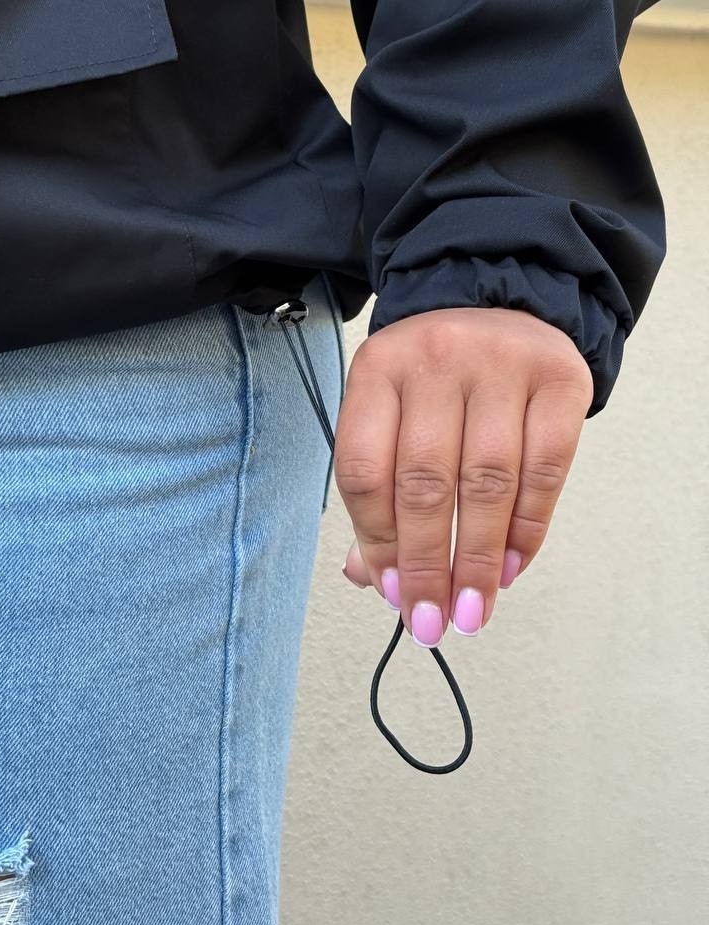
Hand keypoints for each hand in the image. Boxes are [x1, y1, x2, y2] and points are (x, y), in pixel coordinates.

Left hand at [334, 307, 594, 644]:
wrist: (503, 302)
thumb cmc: (437, 379)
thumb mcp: (392, 411)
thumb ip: (379, 489)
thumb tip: (370, 579)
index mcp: (377, 369)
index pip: (364, 468)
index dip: (376, 540)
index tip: (391, 594)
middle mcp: (435, 360)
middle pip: (424, 482)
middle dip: (426, 565)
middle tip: (430, 622)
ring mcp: (500, 364)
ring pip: (486, 482)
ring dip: (476, 559)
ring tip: (471, 610)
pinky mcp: (559, 378)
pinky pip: (546, 469)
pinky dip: (527, 529)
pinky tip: (509, 567)